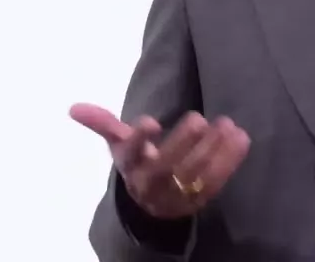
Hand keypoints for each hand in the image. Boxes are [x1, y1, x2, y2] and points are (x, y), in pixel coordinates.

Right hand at [69, 103, 250, 219]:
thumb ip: (102, 124)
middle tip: (198, 119)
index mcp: (130, 165)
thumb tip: (73, 107)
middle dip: (183, 143)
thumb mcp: (119, 145)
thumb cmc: (138, 164)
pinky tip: (241, 137)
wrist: (151, 206)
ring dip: (214, 150)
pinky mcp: (199, 200)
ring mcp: (176, 194)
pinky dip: (231, 160)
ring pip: (195, 175)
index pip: (131, 153)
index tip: (149, 120)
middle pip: (167, 166)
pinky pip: (217, 182)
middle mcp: (151, 183)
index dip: (139, 138)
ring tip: (228, 124)